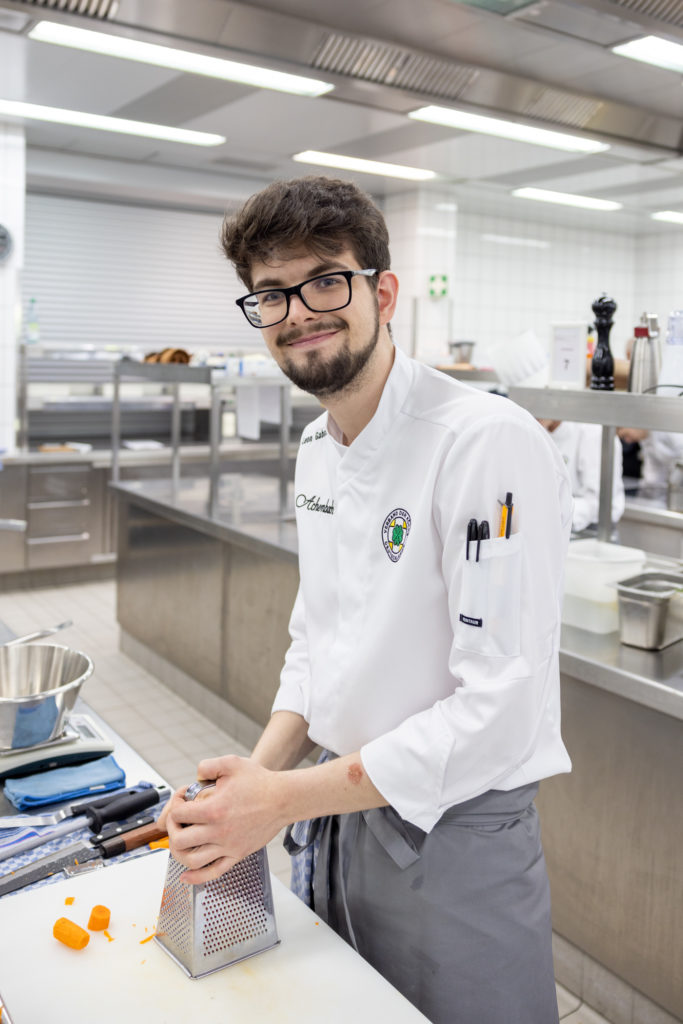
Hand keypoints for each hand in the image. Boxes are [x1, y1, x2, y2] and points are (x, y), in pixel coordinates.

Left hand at [165, 756, 284, 884]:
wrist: (283, 799)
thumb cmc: (260, 782)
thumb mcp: (231, 764)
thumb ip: (208, 766)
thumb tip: (195, 775)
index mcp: (214, 810)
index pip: (179, 815)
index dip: (175, 805)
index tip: (181, 800)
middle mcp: (219, 831)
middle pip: (180, 840)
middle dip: (172, 829)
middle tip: (177, 822)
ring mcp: (228, 846)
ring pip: (192, 861)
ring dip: (179, 853)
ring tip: (181, 842)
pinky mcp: (237, 854)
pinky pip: (213, 873)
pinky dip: (196, 878)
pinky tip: (186, 875)